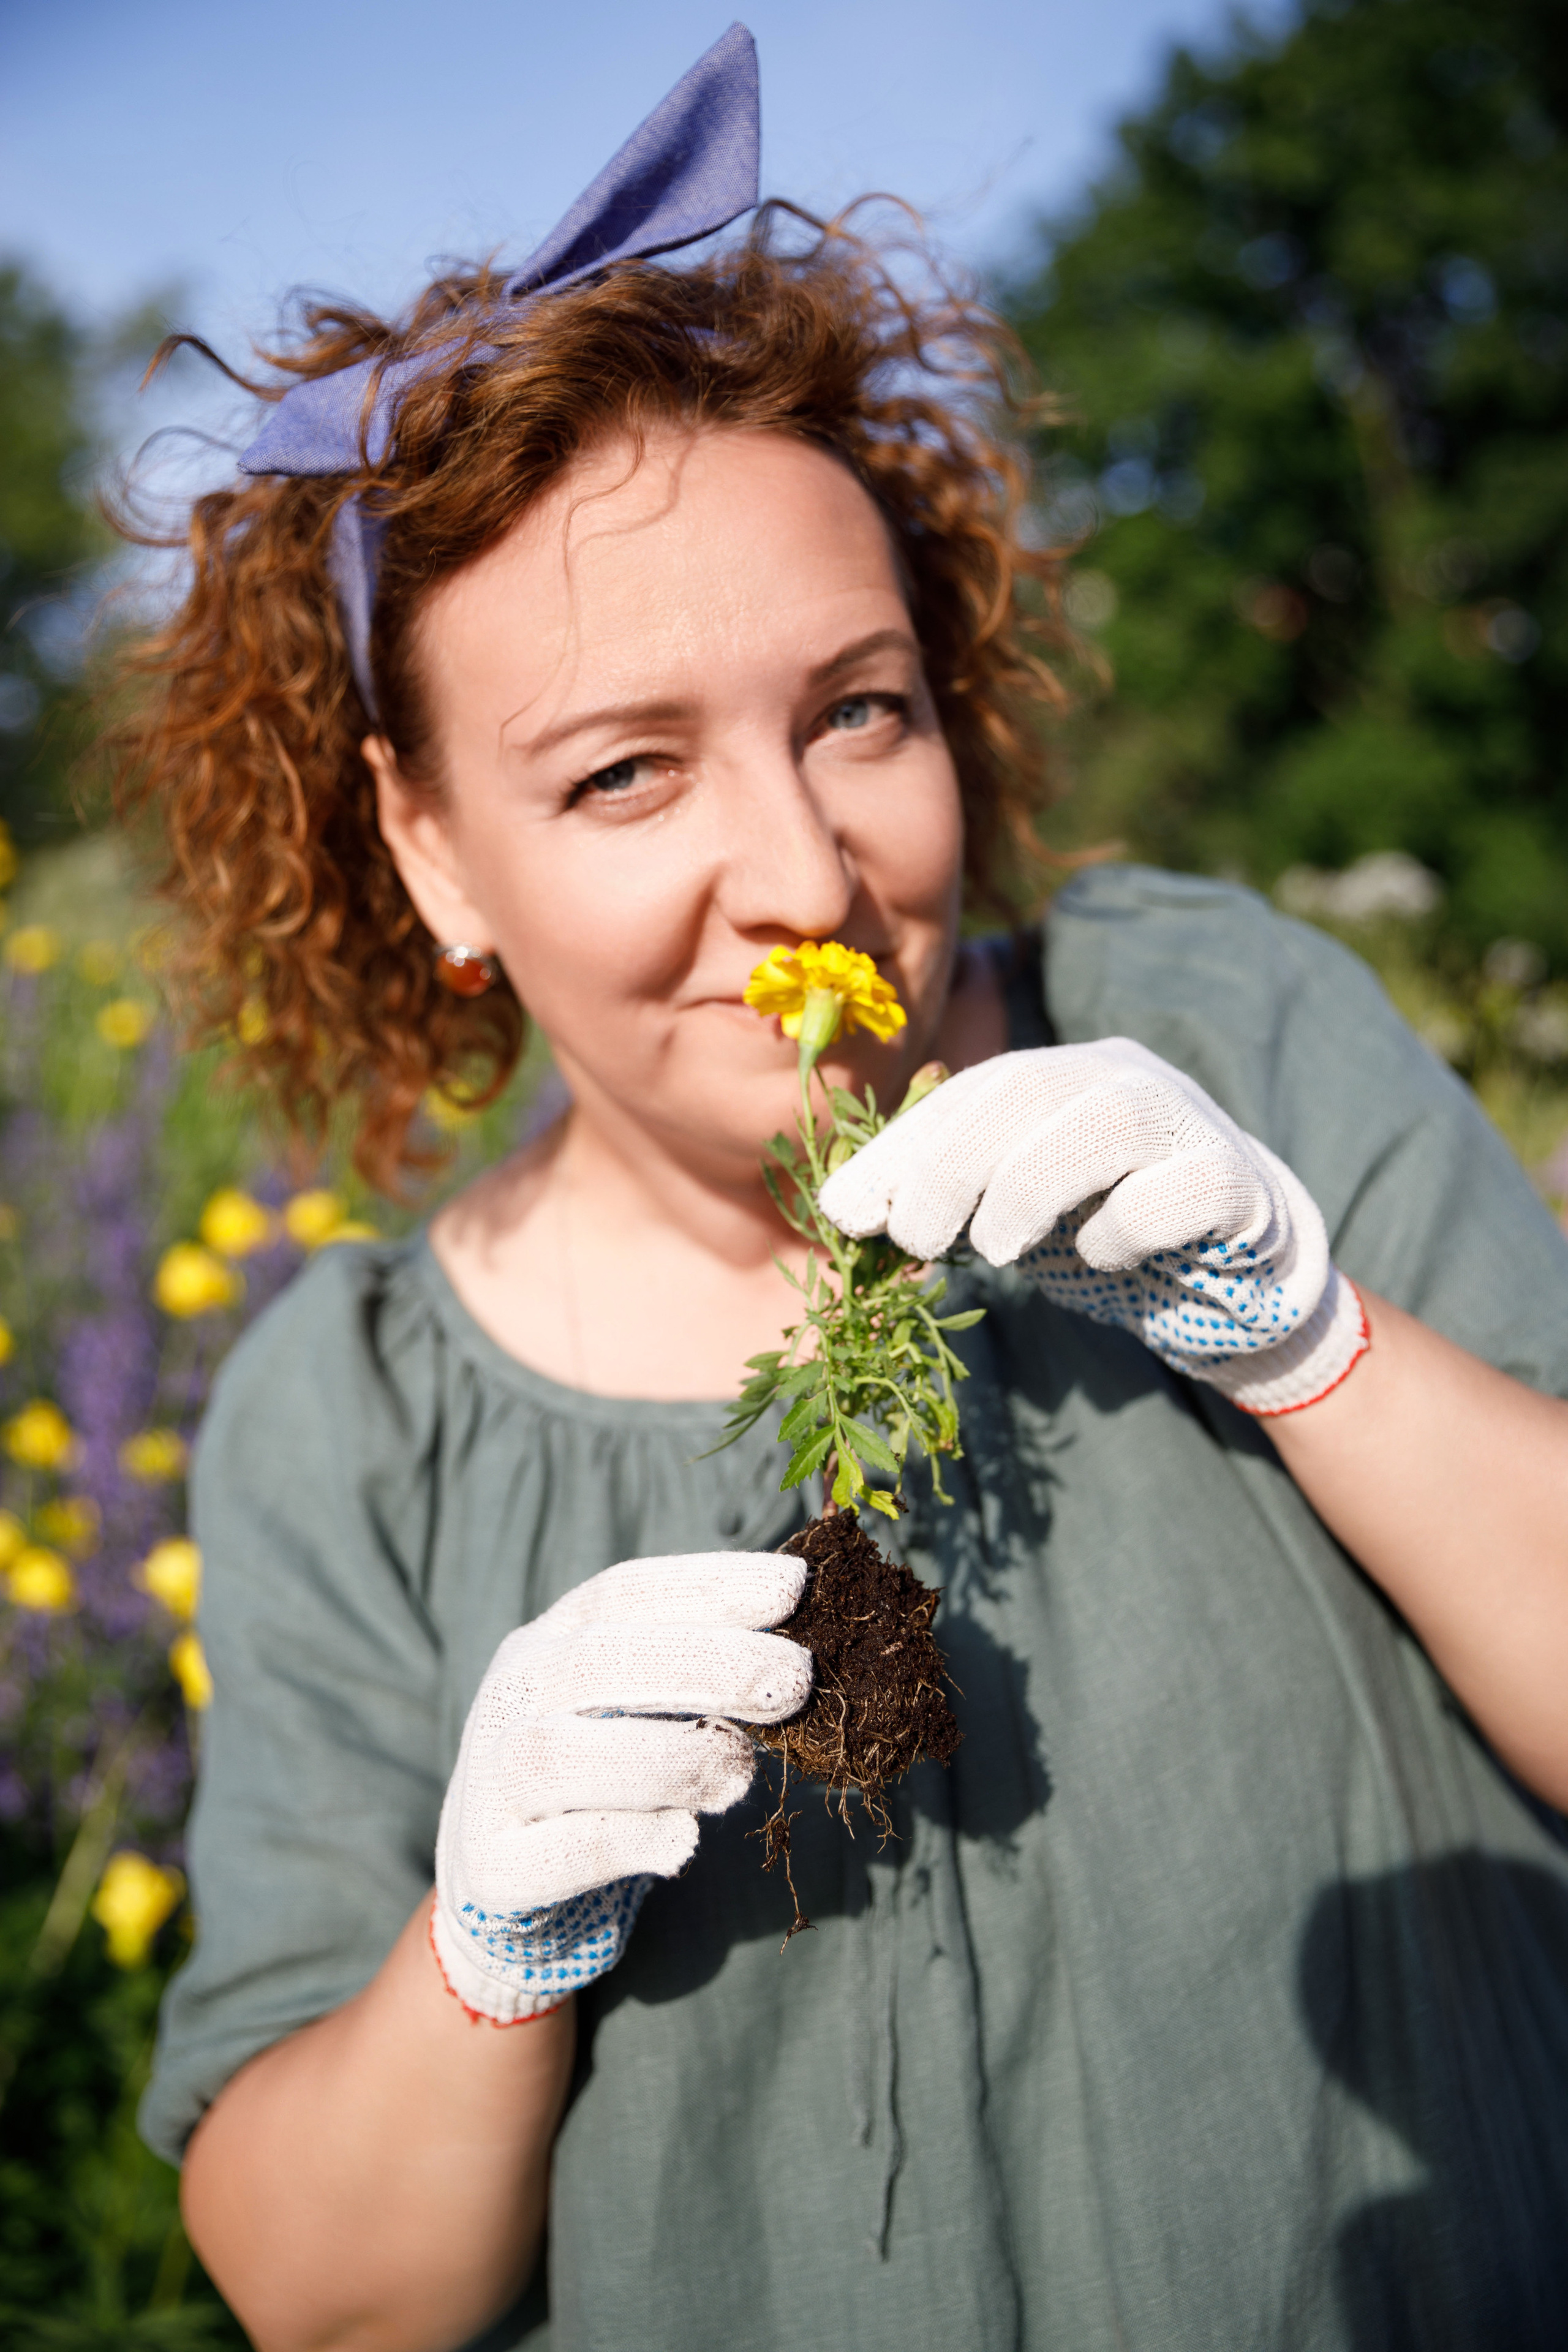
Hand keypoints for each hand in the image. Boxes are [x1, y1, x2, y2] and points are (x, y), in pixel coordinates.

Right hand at [432, 1552, 810, 2020]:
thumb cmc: (599, 1771)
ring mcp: (489, 1778)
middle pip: (599, 1659)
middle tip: (796, 1681)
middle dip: (708, 1664)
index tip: (796, 1588)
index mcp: (551, 1637)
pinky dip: (627, 1839)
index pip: (627, 1590)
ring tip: (742, 1773)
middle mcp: (512, 1693)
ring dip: (668, 1757)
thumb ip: (696, 1677)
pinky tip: (683, 1839)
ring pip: (562, 1754)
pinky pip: (559, 1850)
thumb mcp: (633, 1705)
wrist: (504, 1876)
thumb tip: (801, 1659)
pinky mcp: (495, 1865)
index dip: (712, 1584)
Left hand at [818, 1038, 1367, 1414]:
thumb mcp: (1013, 1214)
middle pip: (1028, 1089)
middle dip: (951, 1164)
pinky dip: (1126, 1226)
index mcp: (1063, 1074)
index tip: (843, 1210)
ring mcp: (1190, 1120)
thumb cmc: (1106, 1233)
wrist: (1233, 1276)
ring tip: (994, 1249)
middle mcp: (1125, 1077)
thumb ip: (945, 1201)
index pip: (971, 1091)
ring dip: (1029, 1186)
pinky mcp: (1238, 1181)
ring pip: (1104, 1120)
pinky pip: (1178, 1189)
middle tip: (912, 1238)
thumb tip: (843, 1212)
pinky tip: (1105, 1257)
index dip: (901, 1147)